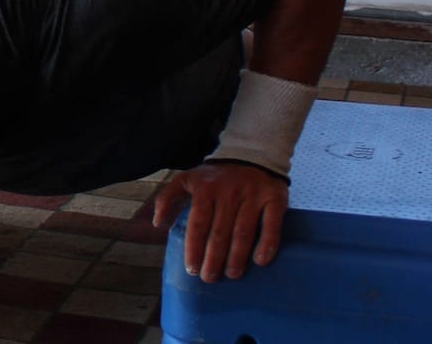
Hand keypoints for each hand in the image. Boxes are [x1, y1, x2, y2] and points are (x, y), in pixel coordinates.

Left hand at [152, 163, 287, 282]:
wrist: (250, 154)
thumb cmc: (215, 176)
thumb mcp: (187, 179)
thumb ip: (169, 197)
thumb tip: (157, 223)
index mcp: (205, 188)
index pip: (198, 223)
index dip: (194, 248)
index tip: (192, 268)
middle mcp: (228, 192)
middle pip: (219, 232)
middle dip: (213, 258)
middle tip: (209, 278)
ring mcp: (252, 195)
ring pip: (243, 231)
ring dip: (236, 257)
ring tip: (231, 274)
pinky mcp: (274, 198)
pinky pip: (271, 224)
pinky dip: (267, 244)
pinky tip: (260, 261)